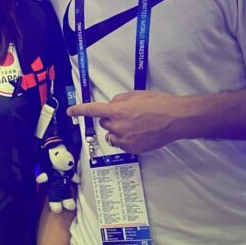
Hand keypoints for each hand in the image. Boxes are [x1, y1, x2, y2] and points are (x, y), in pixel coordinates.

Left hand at [68, 91, 193, 152]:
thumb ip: (119, 100)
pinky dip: (127, 139)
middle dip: (111, 119)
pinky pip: (122, 144)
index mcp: (117, 110)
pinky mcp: (132, 149)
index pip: (92, 110)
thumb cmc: (159, 105)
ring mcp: (125, 139)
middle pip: (104, 123)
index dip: (79, 110)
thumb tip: (112, 105)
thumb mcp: (135, 95)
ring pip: (112, 135)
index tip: (70, 112)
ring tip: (136, 125)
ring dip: (118, 130)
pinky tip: (139, 133)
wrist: (175, 119)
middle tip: (127, 115)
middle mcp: (118, 126)